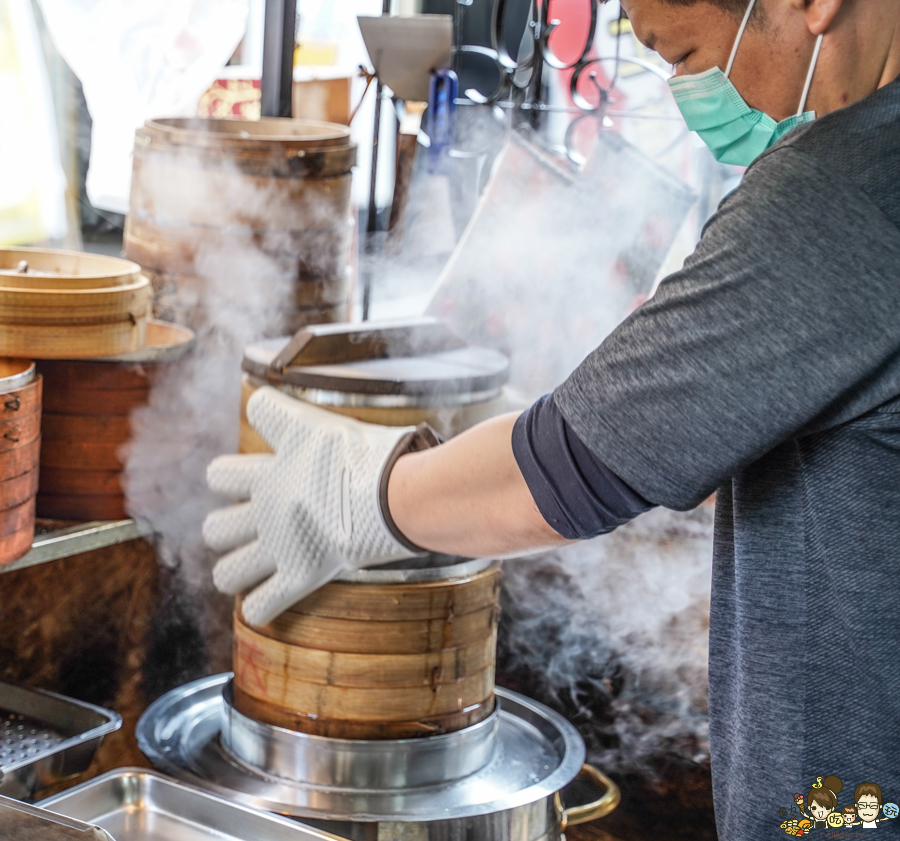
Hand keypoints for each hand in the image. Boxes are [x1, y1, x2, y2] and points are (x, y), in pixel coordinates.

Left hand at [203, 387, 433, 625]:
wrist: (393, 493)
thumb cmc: (367, 455)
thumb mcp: (319, 424)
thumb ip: (289, 418)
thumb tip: (268, 402)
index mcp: (270, 471)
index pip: (221, 472)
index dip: (226, 475)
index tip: (239, 481)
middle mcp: (267, 511)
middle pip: (214, 530)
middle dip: (223, 531)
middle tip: (246, 530)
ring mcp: (282, 546)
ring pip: (228, 574)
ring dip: (234, 573)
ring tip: (246, 570)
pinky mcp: (302, 574)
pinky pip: (264, 604)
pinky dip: (260, 607)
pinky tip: (263, 604)